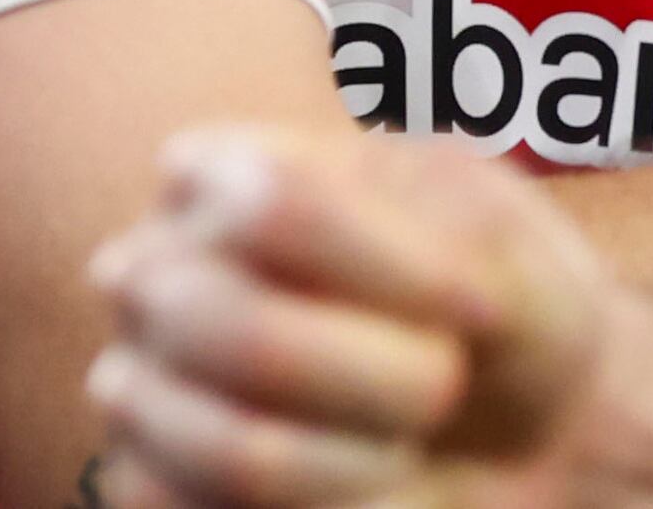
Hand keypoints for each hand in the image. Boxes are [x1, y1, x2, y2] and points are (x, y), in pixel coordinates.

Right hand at [90, 130, 617, 507]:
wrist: (515, 425)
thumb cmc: (492, 315)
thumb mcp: (505, 255)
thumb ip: (464, 257)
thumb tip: (443, 304)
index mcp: (218, 176)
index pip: (271, 204)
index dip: (398, 272)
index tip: (483, 305)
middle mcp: (152, 273)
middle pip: (245, 333)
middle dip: (389, 381)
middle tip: (447, 386)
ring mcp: (137, 389)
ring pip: (241, 454)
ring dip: (367, 467)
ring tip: (407, 446)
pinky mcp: (148, 491)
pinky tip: (371, 488)